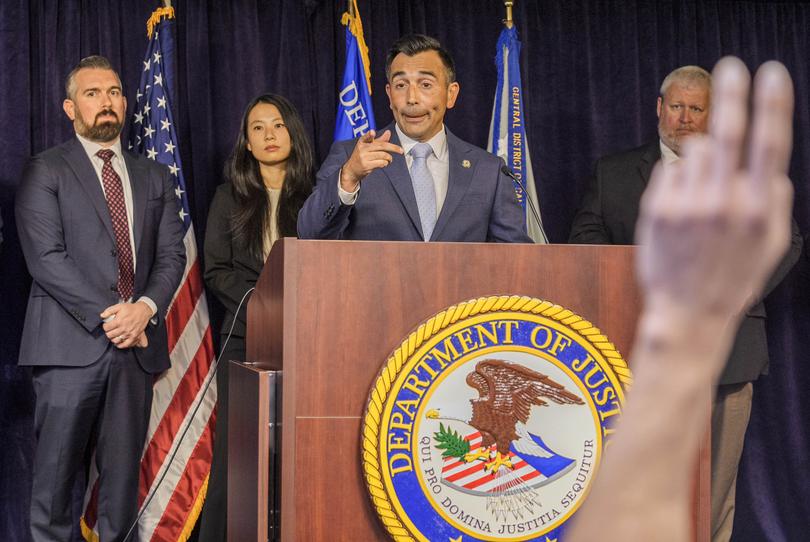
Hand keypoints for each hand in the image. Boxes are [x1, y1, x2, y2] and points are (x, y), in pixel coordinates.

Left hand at [101, 301, 152, 348]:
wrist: (143, 311)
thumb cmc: (131, 309)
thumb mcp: (119, 306)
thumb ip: (109, 310)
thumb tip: (102, 315)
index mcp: (119, 321)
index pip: (106, 328)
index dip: (105, 326)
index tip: (107, 325)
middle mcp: (124, 328)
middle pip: (110, 335)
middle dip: (108, 332)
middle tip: (110, 330)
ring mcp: (129, 333)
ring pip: (116, 340)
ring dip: (113, 339)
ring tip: (113, 336)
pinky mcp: (134, 336)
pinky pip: (126, 344)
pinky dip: (121, 345)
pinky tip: (119, 343)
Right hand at [340, 130, 402, 191]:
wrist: (352, 170)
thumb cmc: (362, 156)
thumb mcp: (368, 146)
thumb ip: (379, 140)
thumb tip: (388, 132)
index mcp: (362, 142)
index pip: (366, 137)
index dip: (369, 134)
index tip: (372, 132)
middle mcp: (362, 149)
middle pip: (381, 146)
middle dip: (393, 148)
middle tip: (401, 151)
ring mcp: (364, 157)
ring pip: (383, 155)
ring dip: (389, 158)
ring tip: (389, 159)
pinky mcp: (366, 165)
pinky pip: (381, 163)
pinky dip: (385, 163)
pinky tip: (384, 164)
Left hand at [636, 58, 793, 320]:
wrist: (686, 312)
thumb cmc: (731, 278)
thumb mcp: (770, 245)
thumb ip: (775, 201)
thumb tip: (771, 166)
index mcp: (757, 208)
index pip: (769, 143)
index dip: (772, 103)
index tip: (770, 72)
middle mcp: (723, 202)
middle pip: (727, 132)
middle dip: (730, 93)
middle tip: (728, 67)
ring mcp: (687, 204)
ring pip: (695, 150)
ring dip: (702, 158)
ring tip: (702, 193)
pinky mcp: (657, 209)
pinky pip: (670, 170)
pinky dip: (678, 177)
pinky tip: (681, 207)